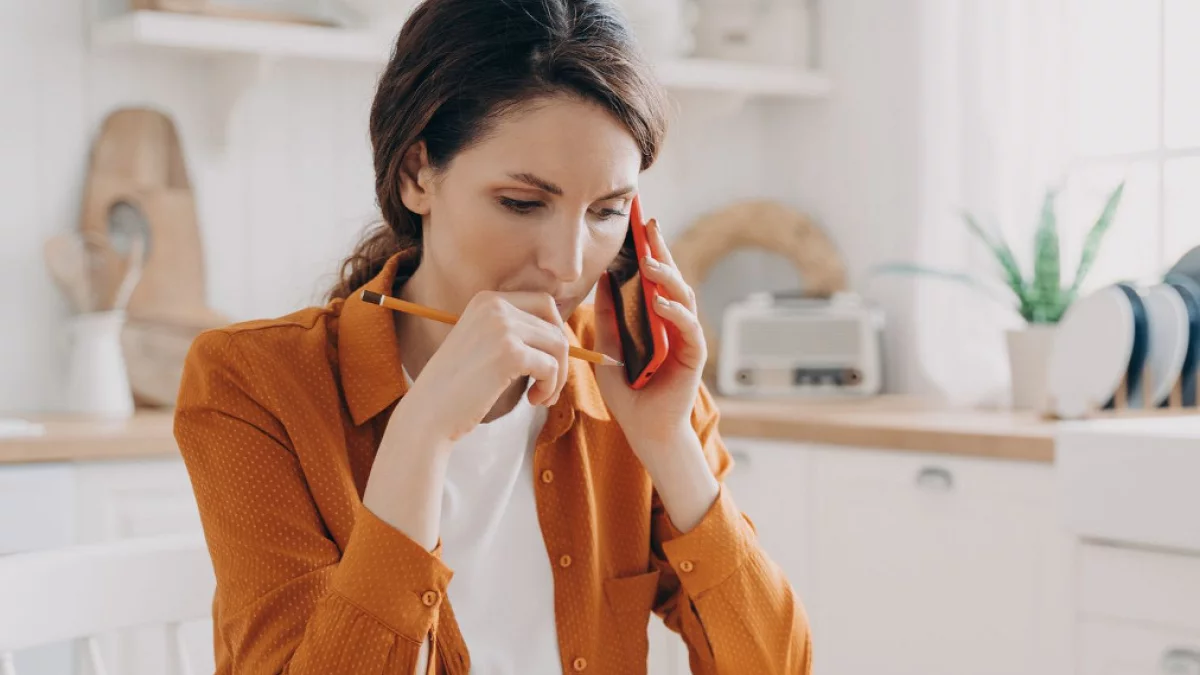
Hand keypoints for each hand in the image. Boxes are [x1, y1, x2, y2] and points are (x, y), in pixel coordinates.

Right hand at [392, 291, 569, 444]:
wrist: (429, 413)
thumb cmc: (459, 386)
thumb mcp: (484, 344)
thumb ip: (515, 332)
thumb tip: (563, 336)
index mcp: (487, 300)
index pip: (544, 303)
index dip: (554, 333)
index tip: (545, 362)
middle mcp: (495, 306)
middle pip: (554, 325)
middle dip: (560, 358)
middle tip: (546, 385)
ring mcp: (502, 327)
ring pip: (558, 345)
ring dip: (557, 376)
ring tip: (541, 396)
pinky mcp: (510, 353)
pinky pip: (551, 367)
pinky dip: (550, 387)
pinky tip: (533, 401)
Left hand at [594, 218, 706, 463]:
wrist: (644, 428)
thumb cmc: (628, 391)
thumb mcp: (609, 348)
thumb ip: (608, 317)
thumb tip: (601, 281)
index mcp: (654, 316)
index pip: (652, 277)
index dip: (647, 249)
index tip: (636, 224)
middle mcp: (673, 321)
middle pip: (671, 278)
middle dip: (661, 250)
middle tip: (648, 225)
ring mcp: (685, 336)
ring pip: (683, 297)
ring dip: (667, 278)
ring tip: (650, 261)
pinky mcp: (693, 356)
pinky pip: (688, 329)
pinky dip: (675, 314)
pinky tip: (660, 303)